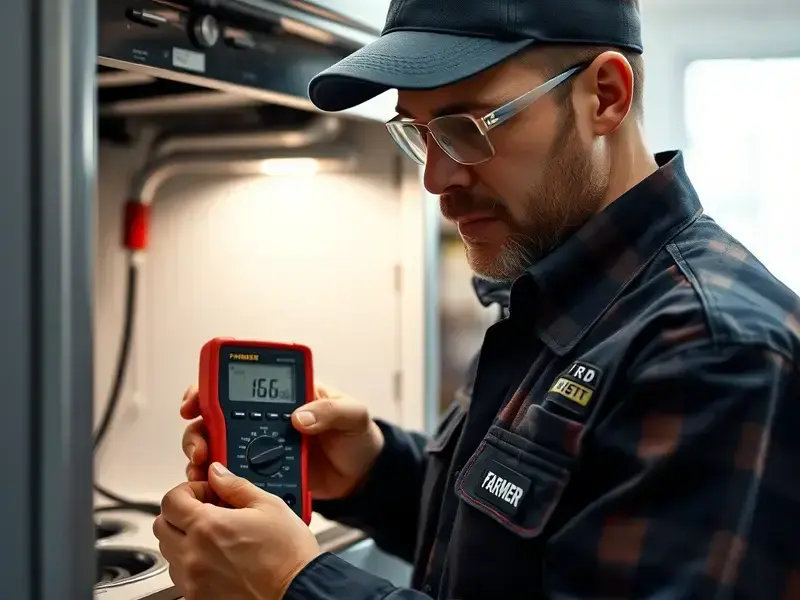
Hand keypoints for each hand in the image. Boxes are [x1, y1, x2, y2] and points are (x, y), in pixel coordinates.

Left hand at [153, 462, 319, 599]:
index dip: (187, 490)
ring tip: (214, 537)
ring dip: (184, 538)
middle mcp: (193, 555)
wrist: (297, 592)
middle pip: (162, 525)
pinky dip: (192, 563)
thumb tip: (218, 473)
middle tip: (206, 511)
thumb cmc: (288, 555)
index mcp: (207, 526)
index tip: (206, 492)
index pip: (171, 500)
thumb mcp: (269, 506)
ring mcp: (193, 580)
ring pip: (169, 551)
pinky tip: (217, 559)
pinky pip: (181, 576)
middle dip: (180, 513)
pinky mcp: (198, 598)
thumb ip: (236, 485)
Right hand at [181, 382, 383, 499]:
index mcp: (284, 395)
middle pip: (214, 416)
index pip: (239, 383)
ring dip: (201, 454)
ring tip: (202, 468)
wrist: (361, 476)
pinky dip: (216, 479)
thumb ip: (330, 410)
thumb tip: (300, 417)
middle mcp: (263, 417)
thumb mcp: (352, 414)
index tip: (195, 401)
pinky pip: (230, 473)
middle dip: (197, 428)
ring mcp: (259, 444)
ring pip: (216, 445)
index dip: (209, 387)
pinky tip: (213, 488)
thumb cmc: (357, 436)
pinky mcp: (260, 471)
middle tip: (200, 447)